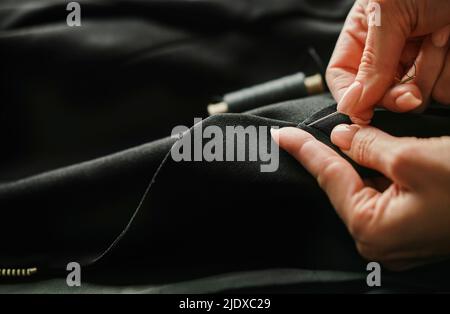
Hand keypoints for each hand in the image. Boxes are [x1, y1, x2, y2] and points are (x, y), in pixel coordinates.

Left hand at [271, 126, 449, 269]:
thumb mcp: (412, 158)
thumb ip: (368, 147)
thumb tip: (342, 137)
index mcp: (371, 228)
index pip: (328, 178)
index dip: (303, 151)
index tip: (282, 136)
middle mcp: (378, 241)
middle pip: (342, 187)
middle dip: (325, 157)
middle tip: (300, 135)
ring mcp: (396, 239)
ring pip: (361, 190)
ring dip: (351, 163)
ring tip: (332, 140)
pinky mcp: (411, 228)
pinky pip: (380, 197)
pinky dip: (373, 173)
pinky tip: (366, 155)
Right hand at [327, 0, 449, 122]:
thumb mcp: (389, 12)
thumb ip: (371, 62)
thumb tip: (350, 105)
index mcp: (363, 35)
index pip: (342, 78)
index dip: (352, 99)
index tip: (364, 114)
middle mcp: (388, 51)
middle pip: (379, 96)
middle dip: (396, 94)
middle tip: (411, 90)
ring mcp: (418, 60)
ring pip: (414, 97)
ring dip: (431, 72)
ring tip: (440, 34)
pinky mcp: (445, 67)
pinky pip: (443, 92)